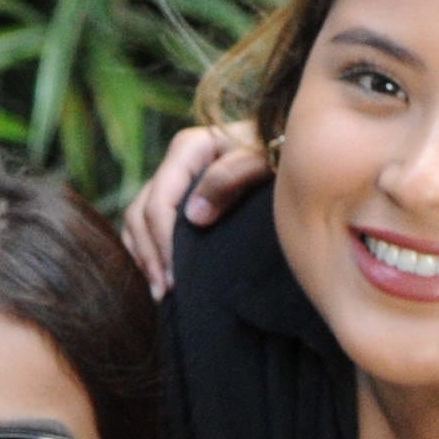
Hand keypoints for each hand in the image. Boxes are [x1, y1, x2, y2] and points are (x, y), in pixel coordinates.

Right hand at [120, 122, 269, 295]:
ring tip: (160, 290)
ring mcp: (176, 177)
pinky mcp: (180, 194)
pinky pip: (145, 224)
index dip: (162, 242)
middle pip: (142, 212)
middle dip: (151, 254)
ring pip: (137, 220)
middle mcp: (177, 160)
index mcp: (190, 147)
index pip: (159, 201)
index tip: (176, 277)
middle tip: (165, 291)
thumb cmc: (286, 154)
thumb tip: (193, 217)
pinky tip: (157, 275)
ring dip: (144, 256)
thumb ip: (230, 179)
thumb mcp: (264, 160)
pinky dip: (146, 249)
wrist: (301, 151)